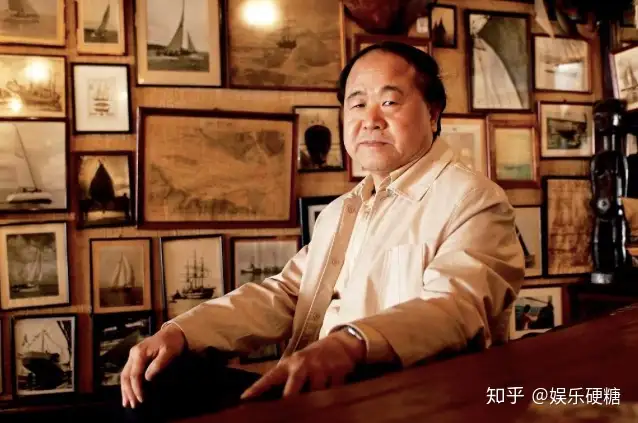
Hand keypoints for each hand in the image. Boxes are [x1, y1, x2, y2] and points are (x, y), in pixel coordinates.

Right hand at [120, 324, 185, 407]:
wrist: (172, 333)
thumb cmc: (172, 342)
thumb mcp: (169, 352)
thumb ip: (158, 365)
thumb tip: (147, 378)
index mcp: (140, 352)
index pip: (135, 374)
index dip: (137, 388)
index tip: (141, 400)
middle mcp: (133, 354)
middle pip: (126, 376)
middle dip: (128, 392)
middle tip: (132, 405)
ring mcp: (133, 356)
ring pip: (125, 375)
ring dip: (125, 390)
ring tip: (126, 403)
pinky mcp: (135, 358)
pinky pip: (128, 373)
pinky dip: (127, 384)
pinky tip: (128, 393)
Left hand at [240, 330, 365, 399]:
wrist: (340, 343)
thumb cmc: (313, 357)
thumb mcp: (297, 362)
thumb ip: (287, 377)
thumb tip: (271, 399)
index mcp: (289, 364)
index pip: (270, 377)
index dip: (257, 388)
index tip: (244, 398)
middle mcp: (303, 364)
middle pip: (293, 388)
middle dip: (289, 401)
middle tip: (285, 413)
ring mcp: (321, 367)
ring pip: (316, 393)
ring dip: (316, 402)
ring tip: (314, 409)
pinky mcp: (337, 370)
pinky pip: (335, 391)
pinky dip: (333, 397)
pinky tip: (334, 399)